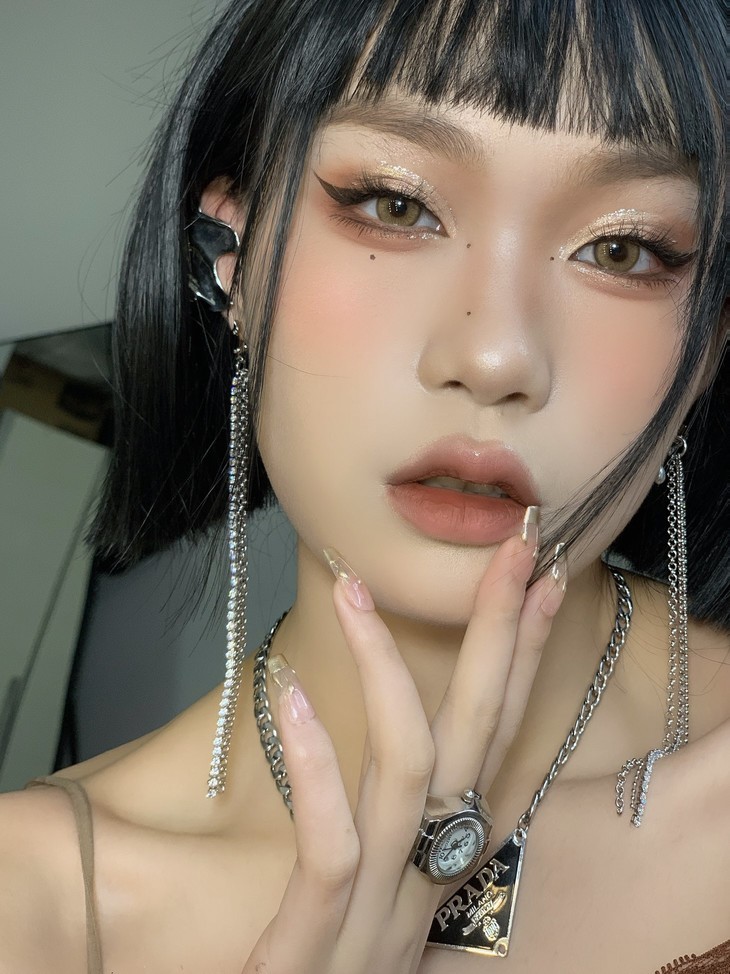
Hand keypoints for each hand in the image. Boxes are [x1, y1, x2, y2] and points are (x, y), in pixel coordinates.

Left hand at [241, 520, 565, 973]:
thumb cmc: (330, 972)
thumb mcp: (376, 897)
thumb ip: (392, 830)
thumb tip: (400, 755)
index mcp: (439, 860)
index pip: (494, 740)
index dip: (519, 658)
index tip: (535, 582)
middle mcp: (426, 878)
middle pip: (476, 739)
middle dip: (500, 638)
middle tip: (515, 550)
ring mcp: (379, 911)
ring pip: (409, 774)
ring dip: (390, 671)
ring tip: (353, 587)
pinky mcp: (317, 941)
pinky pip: (333, 843)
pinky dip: (317, 765)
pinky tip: (296, 694)